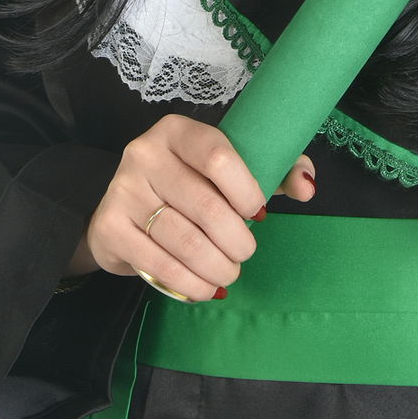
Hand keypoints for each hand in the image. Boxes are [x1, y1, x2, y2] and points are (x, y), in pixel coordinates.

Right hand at [64, 114, 315, 299]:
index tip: (257, 212)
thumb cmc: (188, 185)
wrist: (121, 209)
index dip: (246, 190)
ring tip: (229, 272)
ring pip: (184, 240)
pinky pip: (159, 264)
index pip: (218, 156)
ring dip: (217, 267)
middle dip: (237, 241)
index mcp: (177, 130)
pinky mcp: (110, 227)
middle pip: (205, 206)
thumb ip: (277, 169)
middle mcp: (144, 154)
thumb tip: (307, 187)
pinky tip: (206, 287)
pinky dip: (191, 283)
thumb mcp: (229, 168)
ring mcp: (123, 190)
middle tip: (245, 252)